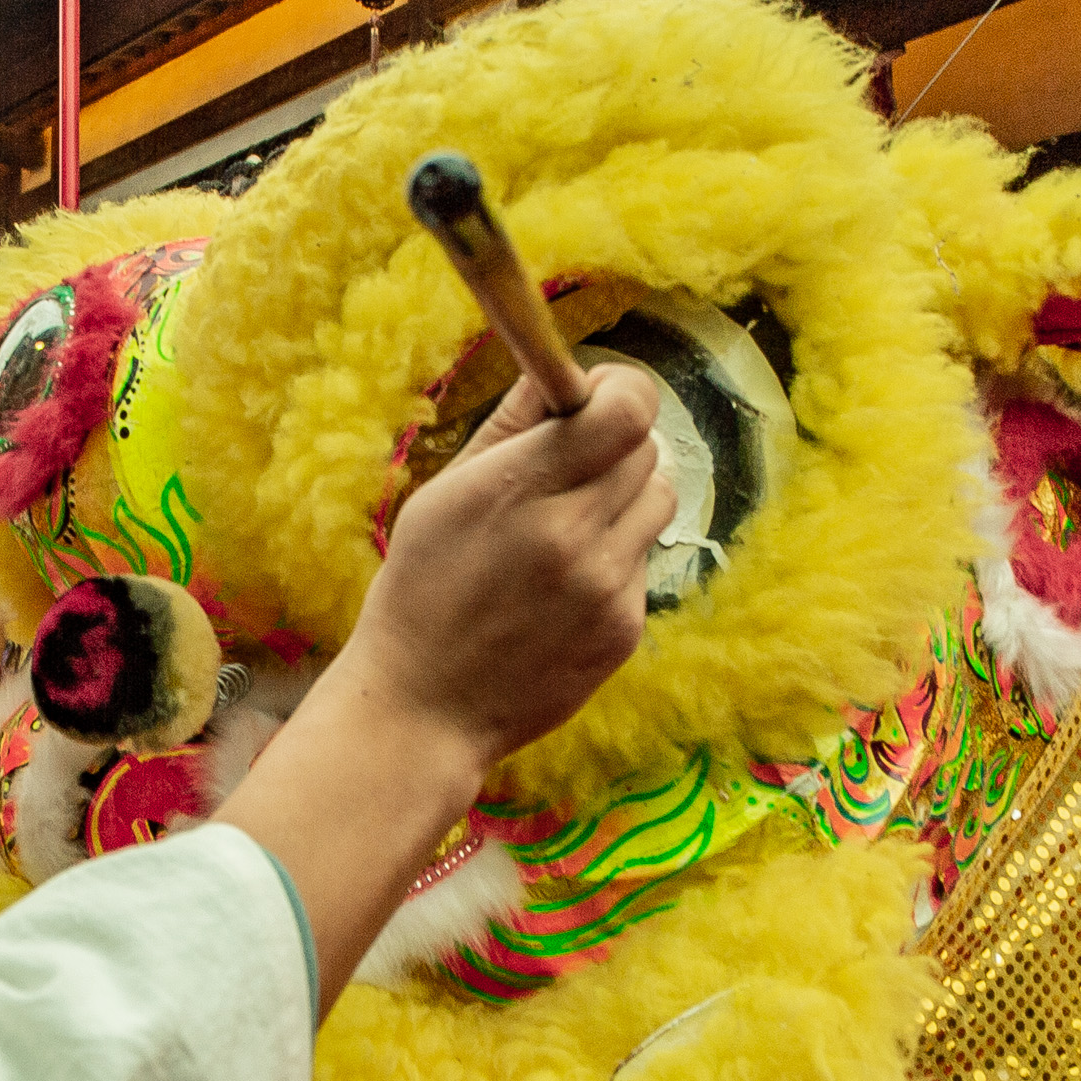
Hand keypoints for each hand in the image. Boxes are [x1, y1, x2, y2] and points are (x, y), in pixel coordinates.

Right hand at [349, 366, 675, 773]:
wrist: (424, 707)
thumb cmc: (422, 590)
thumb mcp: (445, 494)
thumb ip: (511, 426)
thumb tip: (563, 372)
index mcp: (522, 488)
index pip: (628, 408)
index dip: (622, 390)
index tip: (595, 398)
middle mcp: (574, 534)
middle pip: (647, 449)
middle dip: (614, 444)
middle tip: (569, 468)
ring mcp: (607, 587)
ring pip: (659, 501)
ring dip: (624, 499)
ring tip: (567, 528)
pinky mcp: (625, 629)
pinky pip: (643, 562)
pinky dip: (614, 559)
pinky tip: (561, 588)